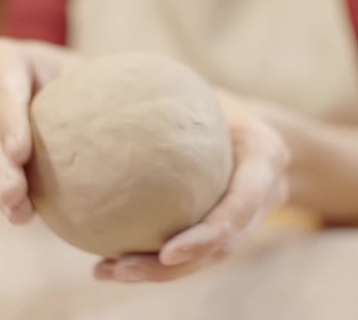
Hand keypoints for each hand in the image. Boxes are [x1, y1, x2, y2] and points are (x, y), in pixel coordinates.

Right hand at [0, 37, 82, 223]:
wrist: (68, 93)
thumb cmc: (82, 76)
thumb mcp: (86, 70)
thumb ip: (97, 81)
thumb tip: (132, 102)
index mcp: (1, 60)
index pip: (1, 85)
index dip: (9, 118)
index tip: (21, 153)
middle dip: (1, 163)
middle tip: (16, 192)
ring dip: (4, 185)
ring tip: (18, 210)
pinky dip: (11, 198)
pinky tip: (23, 216)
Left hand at [93, 91, 289, 282]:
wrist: (249, 122)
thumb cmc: (214, 97)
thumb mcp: (197, 86)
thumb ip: (165, 93)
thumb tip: (92, 87)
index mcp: (265, 158)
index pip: (242, 203)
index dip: (208, 234)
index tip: (166, 252)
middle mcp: (264, 194)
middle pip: (222, 246)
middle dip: (172, 268)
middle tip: (119, 269)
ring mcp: (247, 216)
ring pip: (205, 258)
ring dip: (156, 271)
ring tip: (104, 271)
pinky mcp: (227, 227)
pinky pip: (191, 249)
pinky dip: (154, 258)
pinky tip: (110, 258)